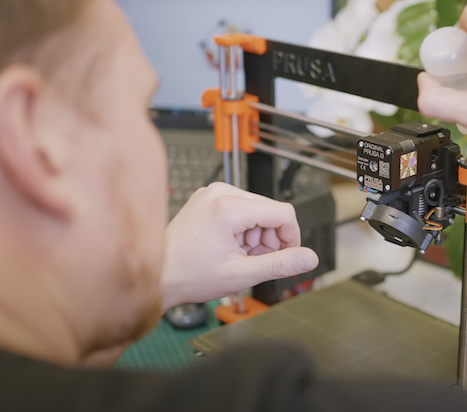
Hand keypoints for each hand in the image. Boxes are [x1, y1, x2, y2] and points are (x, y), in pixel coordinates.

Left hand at [161, 183, 318, 310]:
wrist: (157, 274)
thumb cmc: (189, 275)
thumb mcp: (242, 274)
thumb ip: (280, 265)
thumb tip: (309, 258)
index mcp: (229, 207)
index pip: (283, 213)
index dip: (291, 237)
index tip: (286, 256)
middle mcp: (220, 192)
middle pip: (271, 210)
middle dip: (270, 239)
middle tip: (255, 262)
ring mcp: (213, 193)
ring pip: (258, 210)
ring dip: (257, 236)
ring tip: (239, 256)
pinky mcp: (209, 198)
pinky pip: (242, 209)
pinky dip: (244, 230)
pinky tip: (230, 247)